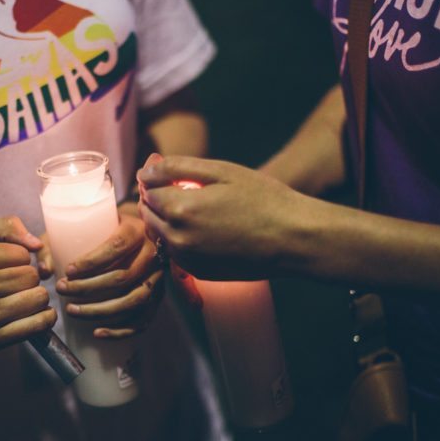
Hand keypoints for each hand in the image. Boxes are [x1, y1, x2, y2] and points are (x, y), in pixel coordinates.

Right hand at [0, 217, 55, 351]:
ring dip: (35, 296)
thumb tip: (37, 244)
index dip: (17, 258)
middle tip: (12, 281)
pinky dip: (43, 318)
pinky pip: (37, 325)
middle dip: (26, 276)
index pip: (22, 254)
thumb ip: (3, 227)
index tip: (5, 265)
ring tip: (21, 296)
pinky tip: (33, 312)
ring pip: (38, 298)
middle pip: (32, 276)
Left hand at [37, 212, 162, 339]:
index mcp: (136, 229)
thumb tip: (45, 271)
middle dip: (88, 288)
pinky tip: (96, 332)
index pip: (116, 246)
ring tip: (72, 310)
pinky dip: (119, 330)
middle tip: (62, 289)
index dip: (91, 261)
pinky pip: (142, 320)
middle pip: (123, 277)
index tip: (68, 271)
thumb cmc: (103, 228)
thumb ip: (58, 243)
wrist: (136, 234)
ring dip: (100, 310)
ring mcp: (158, 279)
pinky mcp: (157, 298)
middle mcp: (152, 254)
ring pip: (133, 301)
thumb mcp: (82, 226)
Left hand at [137, 155, 308, 279]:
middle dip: (157, 199)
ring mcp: (187, 259)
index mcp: (179, 209)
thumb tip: (144, 170)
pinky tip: (206, 228)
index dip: (156, 178)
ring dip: (166, 219)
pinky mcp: (199, 273)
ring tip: (196, 207)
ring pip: (159, 235)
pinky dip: (180, 238)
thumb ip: (176, 167)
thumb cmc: (263, 198)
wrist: (295, 239)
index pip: (147, 190)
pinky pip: (176, 253)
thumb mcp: (221, 171)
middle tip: (183, 188)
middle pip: (148, 214)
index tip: (172, 173)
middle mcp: (177, 238)